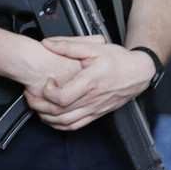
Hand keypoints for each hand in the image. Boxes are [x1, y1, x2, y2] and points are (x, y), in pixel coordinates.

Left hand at [23, 37, 152, 130]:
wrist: (139, 73)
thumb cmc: (118, 60)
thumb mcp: (94, 47)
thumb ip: (68, 45)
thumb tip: (48, 43)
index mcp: (89, 82)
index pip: (62, 97)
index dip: (48, 92)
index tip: (46, 81)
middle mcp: (91, 99)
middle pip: (59, 112)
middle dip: (40, 105)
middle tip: (31, 95)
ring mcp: (94, 109)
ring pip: (66, 122)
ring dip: (47, 117)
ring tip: (37, 106)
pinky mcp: (97, 114)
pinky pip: (76, 126)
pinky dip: (60, 125)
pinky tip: (52, 118)